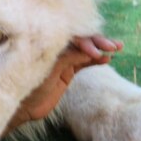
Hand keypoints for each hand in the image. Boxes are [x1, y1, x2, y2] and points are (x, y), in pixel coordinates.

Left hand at [5, 35, 122, 133]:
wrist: (24, 106)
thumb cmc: (27, 85)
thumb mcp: (46, 70)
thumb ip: (66, 59)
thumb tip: (89, 50)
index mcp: (46, 42)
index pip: (69, 34)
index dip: (84, 39)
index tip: (95, 49)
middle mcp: (55, 47)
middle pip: (79, 39)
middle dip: (96, 40)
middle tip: (112, 46)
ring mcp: (62, 58)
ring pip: (84, 49)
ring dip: (100, 47)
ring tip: (116, 47)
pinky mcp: (68, 70)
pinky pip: (84, 61)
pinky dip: (95, 59)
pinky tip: (107, 59)